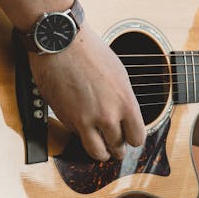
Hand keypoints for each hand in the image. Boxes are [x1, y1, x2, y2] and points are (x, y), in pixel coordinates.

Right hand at [28, 25, 145, 160]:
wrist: (61, 43)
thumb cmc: (91, 53)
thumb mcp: (119, 75)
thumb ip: (124, 100)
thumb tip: (125, 118)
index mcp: (125, 103)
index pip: (137, 137)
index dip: (134, 138)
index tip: (131, 137)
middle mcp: (107, 115)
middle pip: (118, 148)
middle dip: (118, 149)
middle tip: (116, 147)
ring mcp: (84, 120)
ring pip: (98, 153)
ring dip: (102, 154)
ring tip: (103, 151)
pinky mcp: (66, 120)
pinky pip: (78, 137)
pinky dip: (81, 135)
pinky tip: (83, 126)